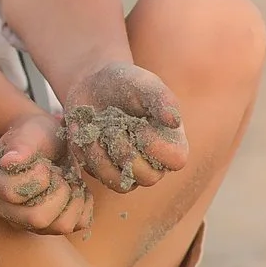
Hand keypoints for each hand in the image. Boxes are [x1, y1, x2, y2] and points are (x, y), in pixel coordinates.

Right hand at [0, 110, 92, 233]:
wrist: (50, 141)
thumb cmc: (36, 134)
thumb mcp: (31, 132)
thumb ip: (21, 144)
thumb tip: (8, 162)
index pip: (13, 194)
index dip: (37, 177)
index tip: (43, 163)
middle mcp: (5, 209)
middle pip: (37, 219)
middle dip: (58, 191)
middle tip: (59, 173)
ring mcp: (28, 222)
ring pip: (61, 226)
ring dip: (73, 197)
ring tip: (68, 179)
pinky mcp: (51, 227)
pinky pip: (78, 226)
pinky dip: (84, 204)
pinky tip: (76, 188)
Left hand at [58, 62, 189, 193]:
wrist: (94, 84)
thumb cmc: (126, 82)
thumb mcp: (144, 84)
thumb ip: (161, 98)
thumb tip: (174, 121)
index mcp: (171, 141)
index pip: (176, 160)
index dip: (156, 146)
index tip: (140, 124)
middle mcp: (153, 161)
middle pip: (148, 177)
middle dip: (127, 151)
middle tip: (115, 127)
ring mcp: (128, 169)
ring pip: (121, 183)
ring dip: (105, 155)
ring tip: (98, 128)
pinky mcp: (105, 171)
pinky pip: (99, 176)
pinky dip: (90, 155)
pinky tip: (89, 134)